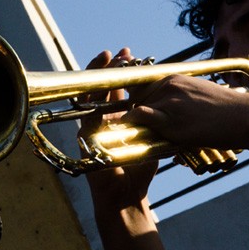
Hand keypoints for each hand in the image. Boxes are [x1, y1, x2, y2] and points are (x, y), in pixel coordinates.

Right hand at [80, 49, 159, 216]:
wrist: (125, 196)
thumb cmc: (138, 171)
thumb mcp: (149, 139)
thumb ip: (151, 120)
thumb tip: (164, 99)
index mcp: (116, 119)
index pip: (116, 89)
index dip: (121, 72)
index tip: (129, 55)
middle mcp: (100, 120)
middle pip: (100, 87)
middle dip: (108, 68)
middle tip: (119, 53)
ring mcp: (90, 128)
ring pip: (91, 95)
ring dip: (99, 77)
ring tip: (108, 59)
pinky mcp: (85, 138)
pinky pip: (86, 113)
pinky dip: (92, 97)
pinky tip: (99, 85)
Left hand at [122, 73, 248, 151]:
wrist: (244, 116)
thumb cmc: (226, 111)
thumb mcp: (200, 94)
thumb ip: (181, 98)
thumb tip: (173, 109)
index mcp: (174, 78)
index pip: (142, 84)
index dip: (135, 97)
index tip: (133, 109)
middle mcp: (168, 85)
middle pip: (136, 97)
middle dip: (133, 111)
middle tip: (134, 126)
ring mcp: (168, 101)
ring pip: (136, 107)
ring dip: (133, 121)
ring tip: (134, 134)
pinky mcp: (170, 118)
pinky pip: (140, 117)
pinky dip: (133, 124)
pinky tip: (133, 133)